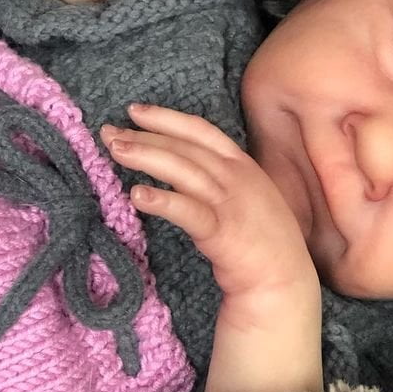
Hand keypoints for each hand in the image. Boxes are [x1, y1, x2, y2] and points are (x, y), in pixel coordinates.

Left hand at [101, 105, 317, 297]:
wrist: (284, 280)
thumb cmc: (265, 242)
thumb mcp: (250, 197)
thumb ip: (223, 180)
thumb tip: (184, 169)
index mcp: (243, 166)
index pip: (200, 131)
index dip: (166, 118)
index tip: (134, 111)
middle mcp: (237, 177)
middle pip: (185, 147)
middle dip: (145, 136)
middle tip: (108, 131)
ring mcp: (231, 203)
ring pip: (183, 171)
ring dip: (147, 156)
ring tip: (115, 150)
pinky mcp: (222, 232)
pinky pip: (188, 212)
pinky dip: (163, 201)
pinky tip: (137, 194)